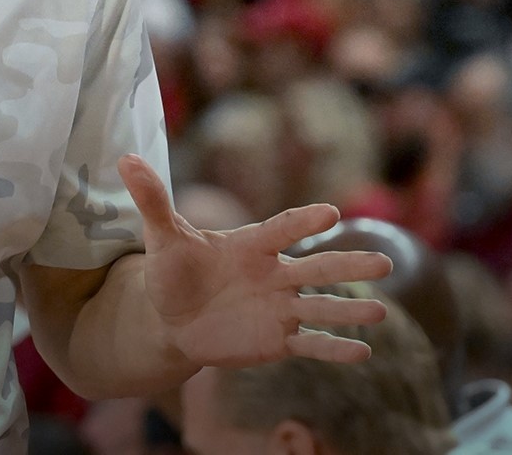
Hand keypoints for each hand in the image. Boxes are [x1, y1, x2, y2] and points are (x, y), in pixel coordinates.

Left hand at [120, 154, 393, 368]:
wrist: (172, 319)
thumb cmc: (173, 272)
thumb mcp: (162, 237)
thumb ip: (152, 200)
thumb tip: (125, 159)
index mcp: (252, 244)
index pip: (282, 228)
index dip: (303, 222)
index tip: (329, 213)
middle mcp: (275, 274)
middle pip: (317, 268)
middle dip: (349, 265)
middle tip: (385, 262)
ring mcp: (280, 308)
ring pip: (321, 308)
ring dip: (351, 310)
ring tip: (382, 313)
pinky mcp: (277, 340)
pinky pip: (310, 344)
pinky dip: (334, 349)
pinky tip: (364, 351)